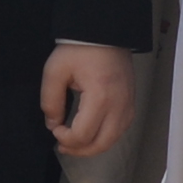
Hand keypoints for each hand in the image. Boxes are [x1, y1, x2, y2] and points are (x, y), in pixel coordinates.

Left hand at [40, 41, 136, 159]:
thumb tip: (53, 124)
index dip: (65, 138)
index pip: (83, 134)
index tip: (55, 128)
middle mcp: (119, 105)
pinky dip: (105, 138)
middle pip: (101, 144)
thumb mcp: (55, 70)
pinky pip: (120, 130)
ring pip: (113, 140)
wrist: (104, 32)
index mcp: (100, 97)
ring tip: (74, 144)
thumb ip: (50, 101)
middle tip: (62, 145)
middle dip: (79, 150)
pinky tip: (91, 134)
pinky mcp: (131, 102)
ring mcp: (128, 105)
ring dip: (92, 147)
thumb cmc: (79, 49)